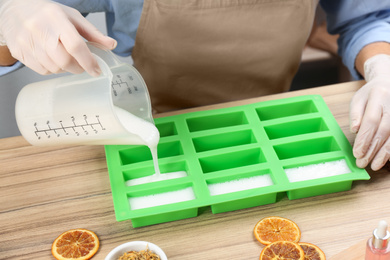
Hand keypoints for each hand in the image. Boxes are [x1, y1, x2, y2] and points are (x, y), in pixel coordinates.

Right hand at [0, 0, 116, 75]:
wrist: (15, 8)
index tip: (97, 70)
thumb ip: (93, 33)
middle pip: (64, 61)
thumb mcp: (72, 17)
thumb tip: (112, 45)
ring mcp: (26, 41)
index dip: (88, 61)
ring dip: (64, 68)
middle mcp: (39, 29)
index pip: (76, 45)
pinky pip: (41, 70)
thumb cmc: (48, 14)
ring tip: (64, 57)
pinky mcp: (19, 51)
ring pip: (53, 68)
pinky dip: (51, 69)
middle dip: (78, 67)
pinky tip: (51, 58)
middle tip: (82, 64)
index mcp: (56, 18)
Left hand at [350, 54, 389, 170]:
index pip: (371, 120)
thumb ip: (355, 113)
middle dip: (372, 149)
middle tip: (362, 162)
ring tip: (375, 165)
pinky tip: (386, 159)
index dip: (364, 138)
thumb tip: (355, 130)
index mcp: (378, 96)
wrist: (389, 83)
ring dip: (385, 153)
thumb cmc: (371, 94)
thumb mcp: (358, 98)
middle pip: (383, 130)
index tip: (356, 152)